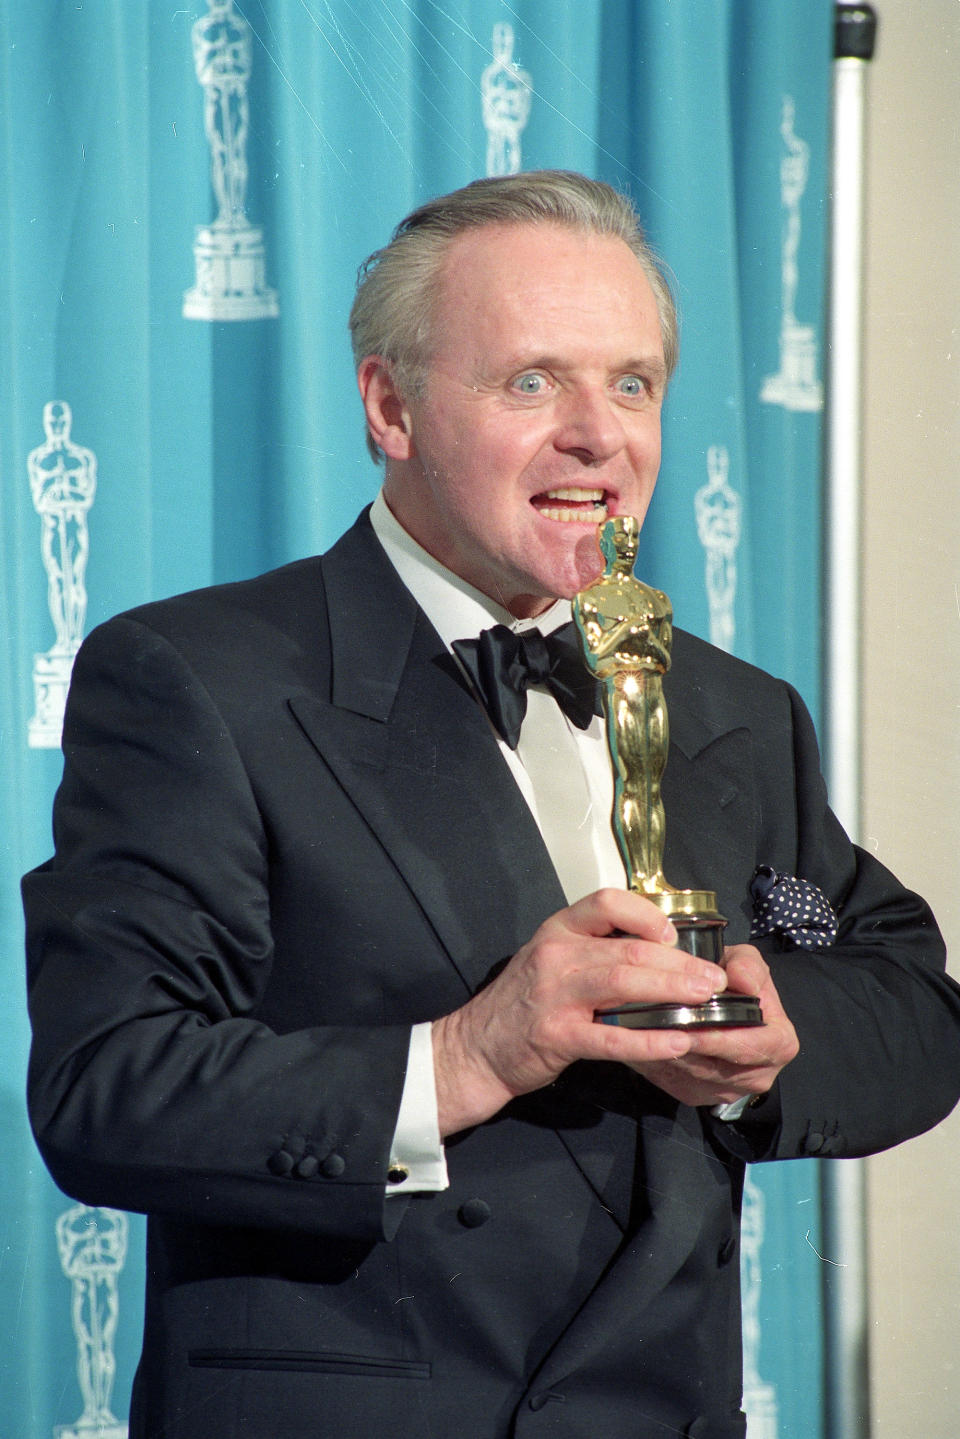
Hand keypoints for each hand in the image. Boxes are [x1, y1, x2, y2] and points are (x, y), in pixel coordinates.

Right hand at [431, 888, 730, 1137]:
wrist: (476, 1046)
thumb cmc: (523, 1002)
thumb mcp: (551, 958)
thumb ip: (594, 949)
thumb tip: (657, 949)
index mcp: (558, 929)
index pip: (607, 902)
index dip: (647, 915)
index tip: (674, 936)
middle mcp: (555, 954)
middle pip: (628, 950)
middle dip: (680, 964)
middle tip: (715, 978)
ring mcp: (554, 995)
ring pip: (623, 985)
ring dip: (672, 992)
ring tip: (706, 1001)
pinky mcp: (557, 1036)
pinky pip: (611, 1037)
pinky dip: (648, 1040)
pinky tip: (677, 1042)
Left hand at [630, 944, 798, 1108]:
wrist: (721, 1004)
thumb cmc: (735, 982)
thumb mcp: (745, 962)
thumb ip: (746, 966)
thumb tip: (740, 979)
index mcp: (779, 1043)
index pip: (753, 1047)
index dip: (722, 1038)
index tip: (694, 1028)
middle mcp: (759, 1074)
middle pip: (719, 1068)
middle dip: (689, 1050)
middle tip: (661, 1031)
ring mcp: (728, 1090)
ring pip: (693, 1078)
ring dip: (669, 1058)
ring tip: (647, 1035)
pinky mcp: (700, 1095)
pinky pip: (677, 1084)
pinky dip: (659, 1065)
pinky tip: (646, 1045)